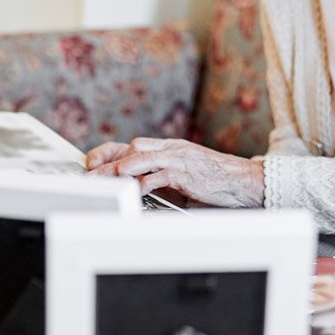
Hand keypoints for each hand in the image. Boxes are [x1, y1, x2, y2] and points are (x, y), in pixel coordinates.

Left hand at [84, 137, 264, 207]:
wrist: (243, 181)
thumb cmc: (216, 180)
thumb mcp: (184, 175)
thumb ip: (162, 178)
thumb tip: (138, 189)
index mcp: (170, 148)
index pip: (132, 144)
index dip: (109, 152)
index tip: (92, 163)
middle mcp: (172, 149)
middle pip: (133, 147)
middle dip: (108, 161)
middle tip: (91, 175)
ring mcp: (179, 159)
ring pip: (142, 156)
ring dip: (121, 168)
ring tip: (105, 180)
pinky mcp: (187, 173)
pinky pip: (161, 174)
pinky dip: (145, 182)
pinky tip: (136, 190)